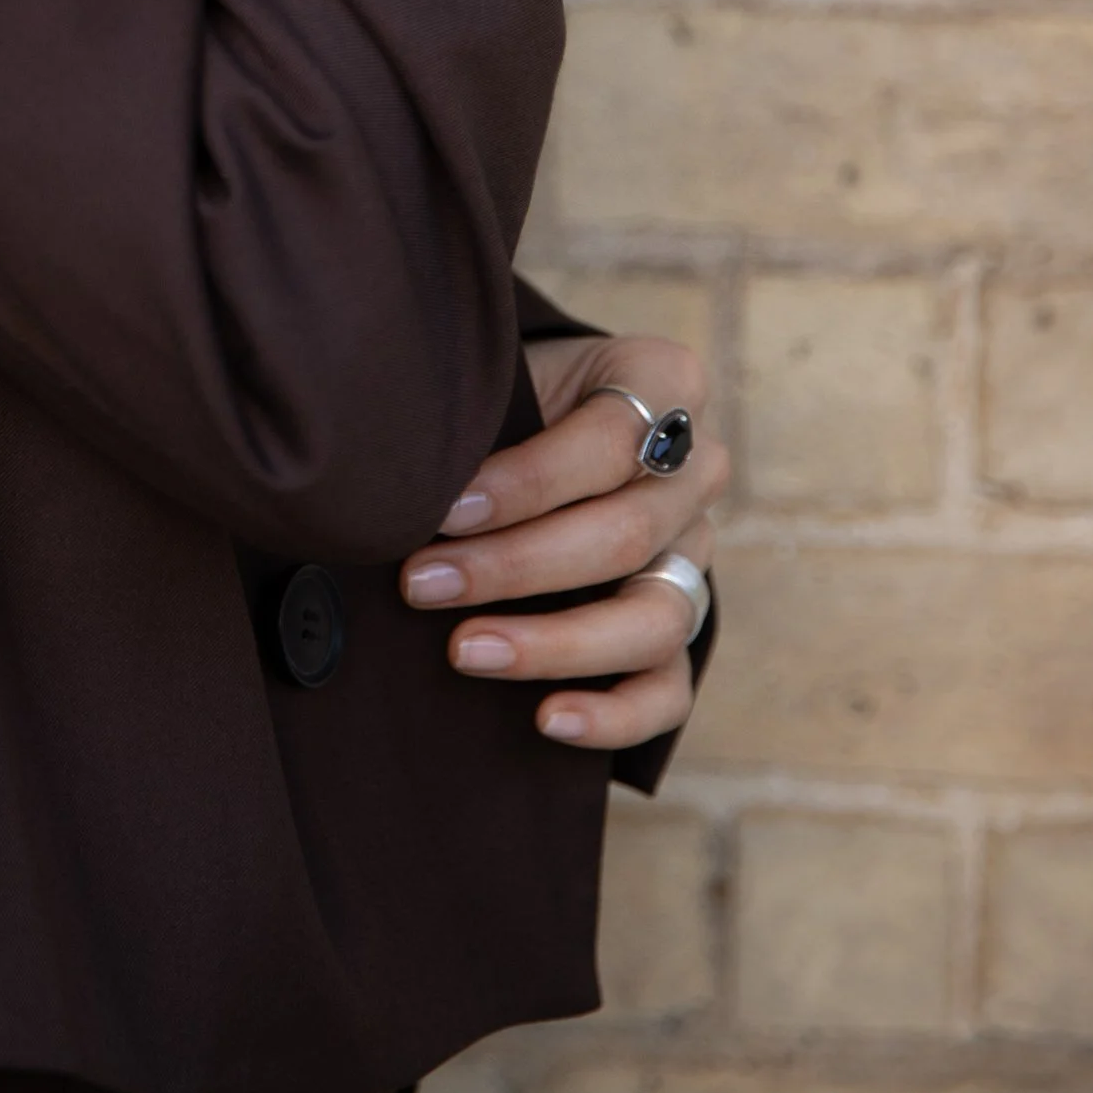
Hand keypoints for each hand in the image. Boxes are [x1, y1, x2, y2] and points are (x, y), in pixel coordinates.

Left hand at [398, 331, 724, 753]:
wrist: (532, 417)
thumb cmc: (508, 390)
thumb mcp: (502, 372)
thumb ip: (479, 415)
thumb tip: (398, 478)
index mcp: (663, 381)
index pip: (609, 441)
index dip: (526, 481)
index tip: (444, 509)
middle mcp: (695, 468)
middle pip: (624, 535)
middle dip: (513, 566)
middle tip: (421, 583)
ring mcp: (695, 553)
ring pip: (653, 618)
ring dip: (553, 642)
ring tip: (464, 650)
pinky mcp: (682, 622)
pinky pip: (669, 686)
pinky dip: (615, 712)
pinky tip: (548, 719)